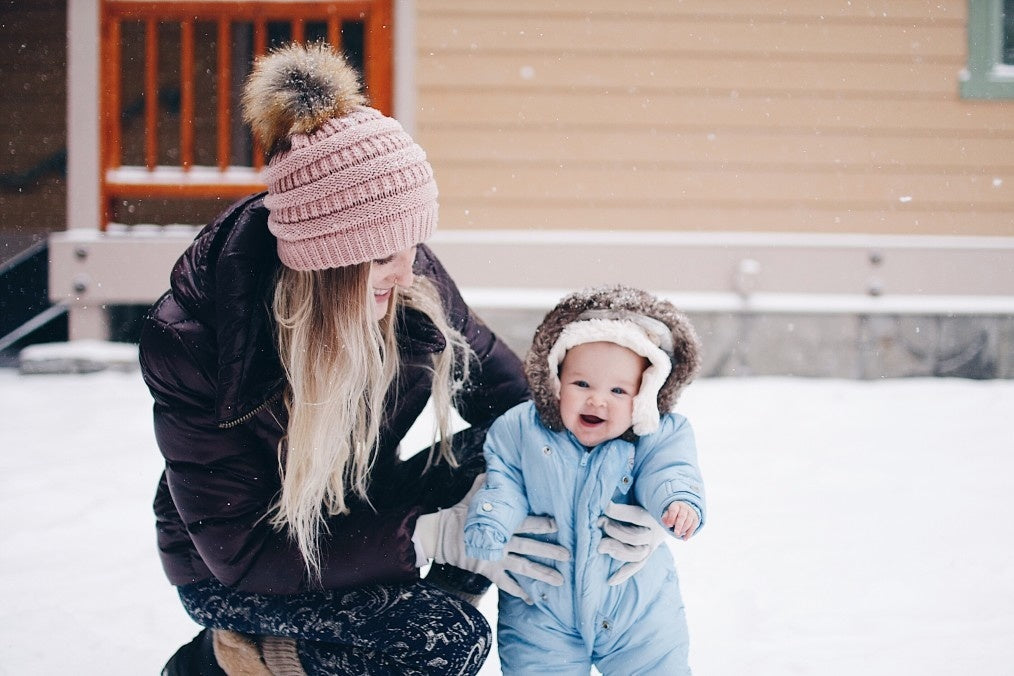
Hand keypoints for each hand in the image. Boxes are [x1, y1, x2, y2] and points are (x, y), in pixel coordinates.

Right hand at [415, 475, 569, 603]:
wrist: (439, 535)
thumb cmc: (458, 514)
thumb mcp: (471, 497)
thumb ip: (484, 484)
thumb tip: (490, 467)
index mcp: (501, 523)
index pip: (526, 523)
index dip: (542, 524)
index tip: (559, 525)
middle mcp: (502, 541)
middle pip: (530, 546)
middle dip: (550, 551)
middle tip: (569, 555)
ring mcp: (496, 557)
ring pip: (523, 567)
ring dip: (542, 573)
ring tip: (560, 580)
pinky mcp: (488, 570)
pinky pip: (505, 583)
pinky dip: (518, 591)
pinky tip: (531, 599)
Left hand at [597, 502, 668, 585]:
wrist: (667, 513)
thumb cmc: (643, 499)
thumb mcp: (637, 494)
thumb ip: (623, 492)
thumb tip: (604, 496)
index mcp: (652, 515)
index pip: (635, 515)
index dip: (619, 512)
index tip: (604, 505)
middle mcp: (653, 533)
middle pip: (635, 537)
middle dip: (615, 532)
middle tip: (601, 524)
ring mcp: (651, 546)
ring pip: (636, 555)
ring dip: (617, 551)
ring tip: (601, 546)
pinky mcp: (646, 554)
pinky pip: (637, 566)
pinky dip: (623, 574)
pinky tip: (610, 581)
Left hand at [662, 501, 699, 540]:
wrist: (685, 509)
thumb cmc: (674, 513)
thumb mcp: (668, 513)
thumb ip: (665, 518)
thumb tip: (667, 524)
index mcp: (676, 505)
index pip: (674, 510)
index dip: (671, 518)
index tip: (669, 525)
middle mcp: (684, 508)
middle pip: (682, 517)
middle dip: (679, 526)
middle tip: (676, 533)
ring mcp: (691, 513)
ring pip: (688, 522)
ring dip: (683, 530)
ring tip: (678, 535)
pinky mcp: (695, 519)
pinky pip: (693, 527)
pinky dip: (689, 534)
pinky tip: (684, 539)